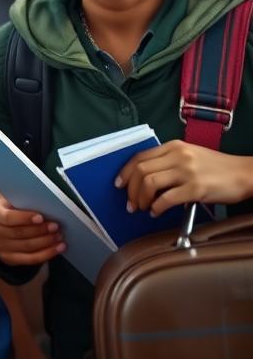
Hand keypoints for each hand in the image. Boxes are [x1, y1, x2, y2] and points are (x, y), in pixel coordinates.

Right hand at [0, 188, 64, 266]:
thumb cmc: (9, 209)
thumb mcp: (8, 200)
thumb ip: (20, 199)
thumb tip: (42, 200)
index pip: (8, 217)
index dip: (25, 218)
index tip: (41, 217)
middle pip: (19, 233)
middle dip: (40, 230)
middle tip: (56, 226)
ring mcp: (0, 247)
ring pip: (27, 247)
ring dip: (46, 242)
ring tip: (60, 236)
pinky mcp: (9, 259)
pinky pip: (30, 259)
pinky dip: (47, 254)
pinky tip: (58, 248)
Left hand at [116, 140, 252, 215]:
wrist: (244, 174)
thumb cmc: (217, 167)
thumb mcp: (190, 156)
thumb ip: (169, 161)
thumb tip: (146, 178)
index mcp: (173, 146)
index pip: (139, 157)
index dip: (125, 172)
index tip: (119, 184)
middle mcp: (177, 156)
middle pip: (141, 170)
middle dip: (130, 189)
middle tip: (129, 203)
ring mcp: (186, 171)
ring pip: (150, 183)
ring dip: (140, 199)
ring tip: (142, 209)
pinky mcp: (196, 188)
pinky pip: (167, 198)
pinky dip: (156, 207)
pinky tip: (156, 212)